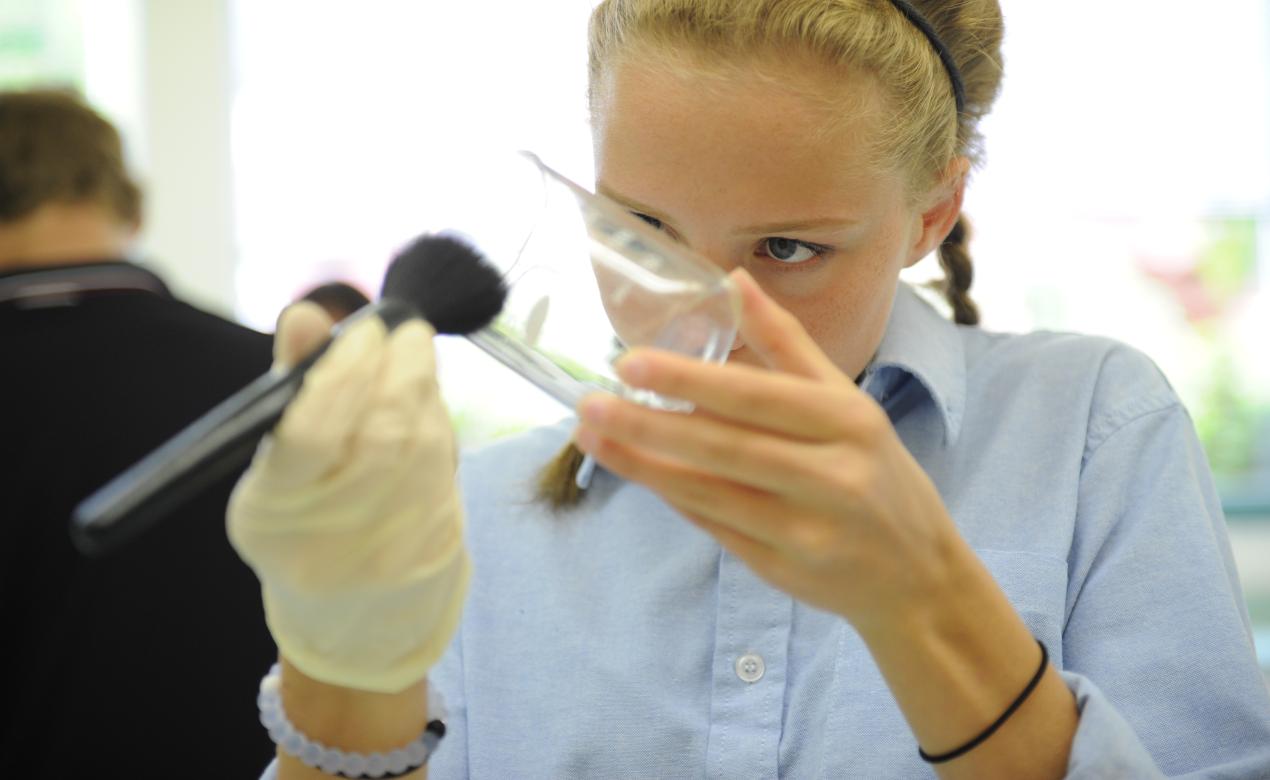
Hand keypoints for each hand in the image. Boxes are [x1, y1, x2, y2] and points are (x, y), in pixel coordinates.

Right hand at [229, 302, 468, 692]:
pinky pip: (446, 465)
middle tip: (401, 330)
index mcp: (272, 515)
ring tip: (411, 353)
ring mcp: (391, 549)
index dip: (342, 374)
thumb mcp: (278, 466)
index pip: (310, 435)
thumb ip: (293, 387)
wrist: (354, 618)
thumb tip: (307, 312)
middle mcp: (331, 540)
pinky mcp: (439, 546)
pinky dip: (438, 419)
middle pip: (379, 436)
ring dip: (422, 386)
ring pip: (421, 444)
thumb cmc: (304, 522)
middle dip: (396, 369)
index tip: (361, 331)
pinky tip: (425, 400)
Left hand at [574, 270, 959, 627]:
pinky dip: (672, 496)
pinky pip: (715, 526)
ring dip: (643, 464)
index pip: (757, 396)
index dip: (691, 381)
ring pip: (710, 492)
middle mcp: (831, 475)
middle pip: (725, 447)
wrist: (919, 576)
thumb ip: (787, 344)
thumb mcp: (848, 402)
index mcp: (847, 421)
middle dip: (648, 425)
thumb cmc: (877, 473)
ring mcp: (806, 530)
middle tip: (589, 402)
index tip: (630, 363)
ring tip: (592, 435)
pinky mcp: (782, 570)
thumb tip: (733, 280)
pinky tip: (635, 471)